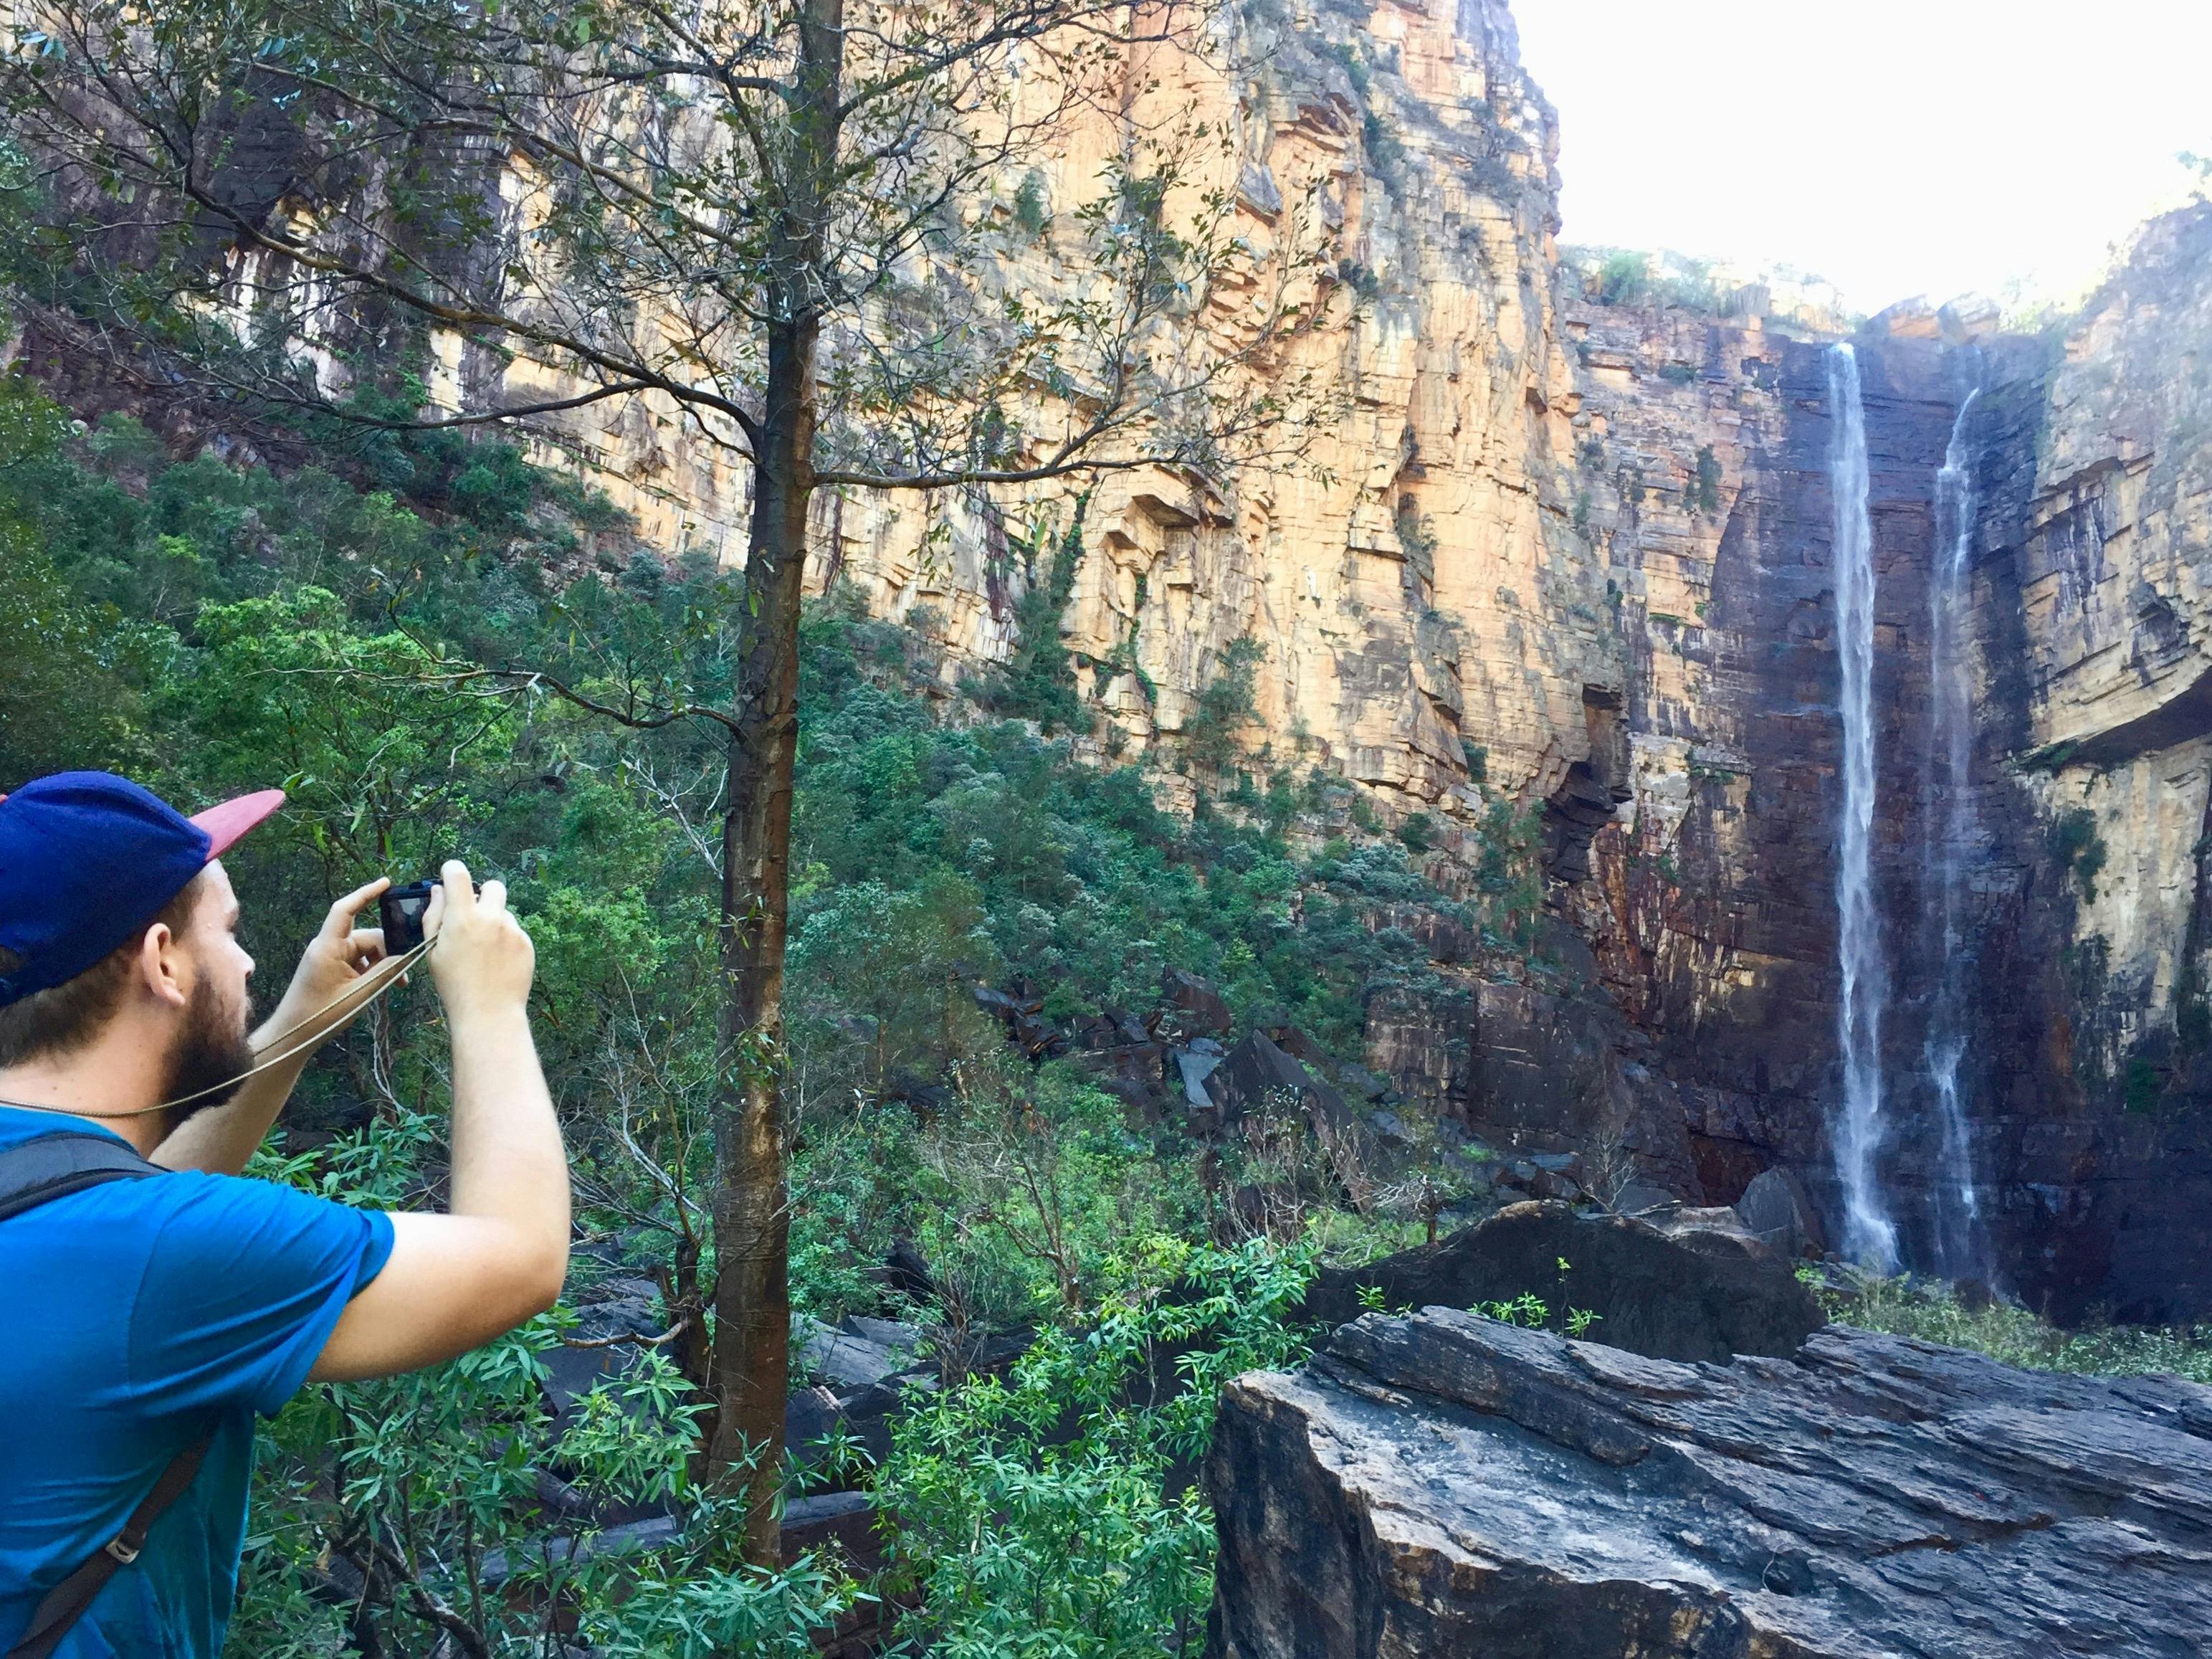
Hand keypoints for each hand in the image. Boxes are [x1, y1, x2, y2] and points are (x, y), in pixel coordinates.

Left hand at [257, 876, 408, 1054]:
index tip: (386, 883)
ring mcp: (328, 957)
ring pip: (365, 950)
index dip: (366, 893)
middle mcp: (328, 947)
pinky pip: (357, 961)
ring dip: (382, 964)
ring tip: (396, 986)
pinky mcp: (330, 968)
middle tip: (405, 975)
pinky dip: (372, 970)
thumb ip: (384, 973)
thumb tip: (406, 956)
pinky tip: (381, 987)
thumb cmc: (320, 1015)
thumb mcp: (358, 995)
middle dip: (388, 951)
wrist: (292, 1034)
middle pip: (366, 936)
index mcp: (328, 947)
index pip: (346, 909)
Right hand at [424, 859, 534, 1025]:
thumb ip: (434, 916)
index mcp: (462, 918)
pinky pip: (515, 932)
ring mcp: (512, 930)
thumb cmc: (454, 984)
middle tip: (473, 915)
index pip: (459, 874)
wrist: (488, 1012)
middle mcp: (491, 918)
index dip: (452, 871)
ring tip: (483, 951)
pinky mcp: (526, 943)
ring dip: (494, 922)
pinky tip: (497, 962)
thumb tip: (439, 891)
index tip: (450, 876)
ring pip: (503, 913)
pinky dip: (506, 940)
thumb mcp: (433, 950)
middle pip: (493, 886)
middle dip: (482, 895)